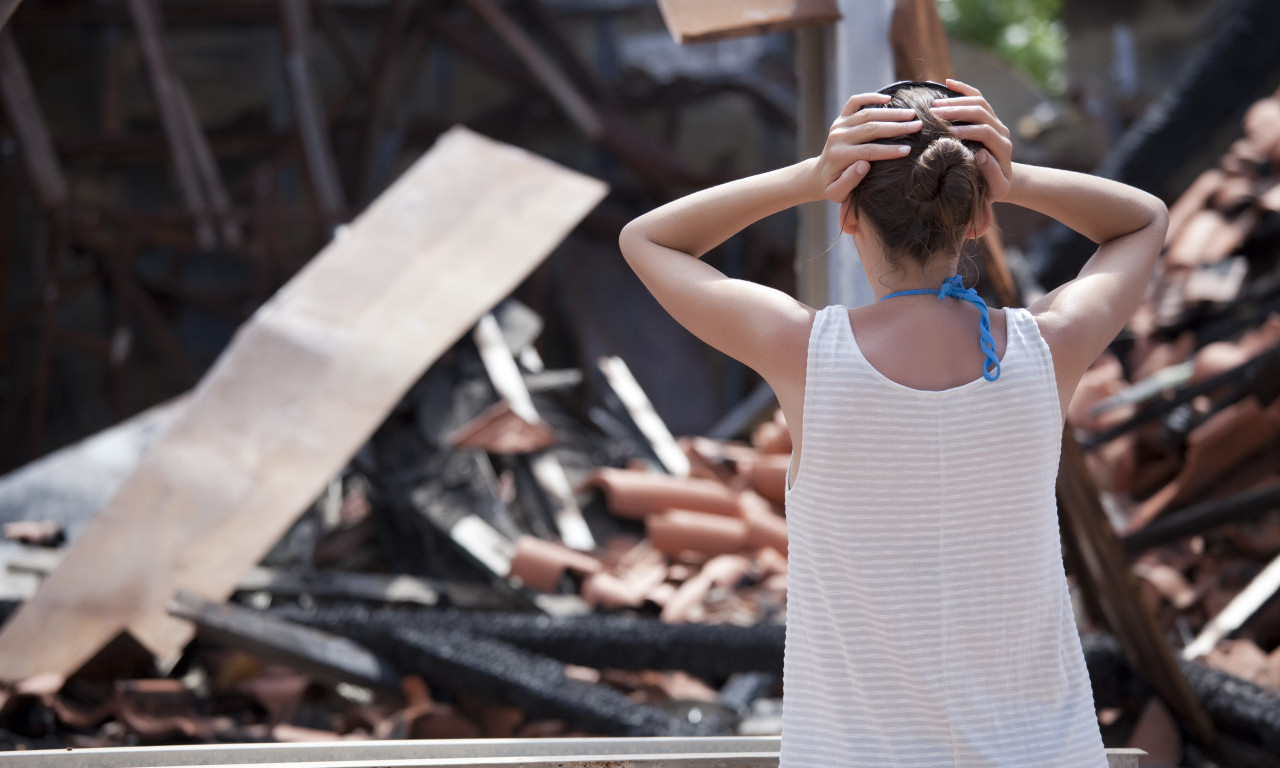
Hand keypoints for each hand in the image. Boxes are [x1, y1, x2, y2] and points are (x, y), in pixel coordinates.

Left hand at [813, 91, 921, 202]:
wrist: (820, 175)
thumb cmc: (833, 187)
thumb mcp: (837, 193)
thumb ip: (848, 182)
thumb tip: (863, 165)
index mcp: (839, 156)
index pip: (868, 151)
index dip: (889, 150)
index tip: (908, 150)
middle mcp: (838, 137)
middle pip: (871, 128)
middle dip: (896, 127)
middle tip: (918, 126)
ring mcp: (839, 125)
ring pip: (867, 114)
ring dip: (891, 113)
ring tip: (912, 114)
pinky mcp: (841, 118)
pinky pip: (854, 102)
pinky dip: (870, 96)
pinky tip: (888, 98)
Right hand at [929, 78, 1013, 200]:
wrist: (1001, 181)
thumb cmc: (993, 189)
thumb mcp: (996, 190)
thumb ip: (992, 174)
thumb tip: (982, 154)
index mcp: (1003, 147)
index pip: (985, 132)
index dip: (967, 130)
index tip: (947, 134)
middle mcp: (1001, 131)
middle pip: (981, 112)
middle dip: (957, 111)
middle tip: (934, 113)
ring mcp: (996, 122)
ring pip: (979, 102)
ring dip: (956, 100)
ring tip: (934, 105)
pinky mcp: (989, 117)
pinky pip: (978, 97)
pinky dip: (964, 89)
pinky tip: (948, 83)